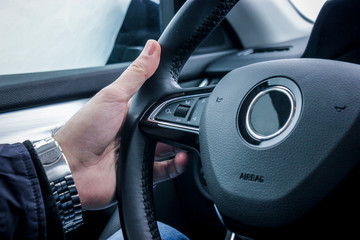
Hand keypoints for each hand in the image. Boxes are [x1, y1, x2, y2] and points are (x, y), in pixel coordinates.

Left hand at [54, 40, 187, 209]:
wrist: (70, 168)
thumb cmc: (84, 131)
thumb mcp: (113, 96)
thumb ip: (136, 74)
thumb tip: (152, 48)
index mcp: (131, 111)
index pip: (159, 104)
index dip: (173, 101)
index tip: (186, 97)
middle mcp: (137, 131)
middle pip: (167, 127)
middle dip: (178, 126)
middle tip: (183, 123)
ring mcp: (140, 151)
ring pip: (170, 148)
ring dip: (180, 145)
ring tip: (185, 140)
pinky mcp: (141, 170)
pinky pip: (165, 170)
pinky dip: (175, 165)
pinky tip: (180, 158)